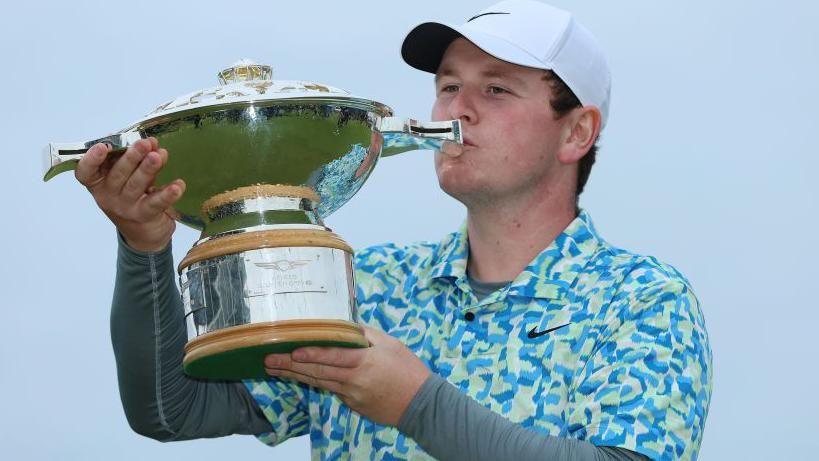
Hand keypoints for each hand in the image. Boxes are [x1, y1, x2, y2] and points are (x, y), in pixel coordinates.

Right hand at [75, 137, 184, 251]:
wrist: (144, 232)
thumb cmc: (133, 195)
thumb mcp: (129, 176)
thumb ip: (137, 158)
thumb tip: (150, 142)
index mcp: (98, 182)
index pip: (86, 172)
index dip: (91, 159)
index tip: (103, 146)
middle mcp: (108, 195)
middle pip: (117, 174)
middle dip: (132, 157)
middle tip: (145, 143)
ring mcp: (125, 207)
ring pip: (136, 185)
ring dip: (148, 169)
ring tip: (159, 156)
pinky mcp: (144, 216)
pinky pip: (155, 203)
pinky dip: (167, 194)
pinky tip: (178, 185)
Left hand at [264, 326, 430, 426]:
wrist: (421, 404)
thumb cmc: (408, 369)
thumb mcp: (390, 344)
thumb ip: (365, 334)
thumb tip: (344, 326)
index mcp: (364, 362)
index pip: (331, 357)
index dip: (311, 355)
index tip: (292, 351)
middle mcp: (354, 381)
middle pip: (318, 373)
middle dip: (291, 366)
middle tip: (269, 360)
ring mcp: (352, 395)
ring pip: (319, 383)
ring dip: (296, 376)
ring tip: (275, 369)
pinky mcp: (353, 405)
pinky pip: (332, 391)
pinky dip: (315, 383)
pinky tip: (300, 377)